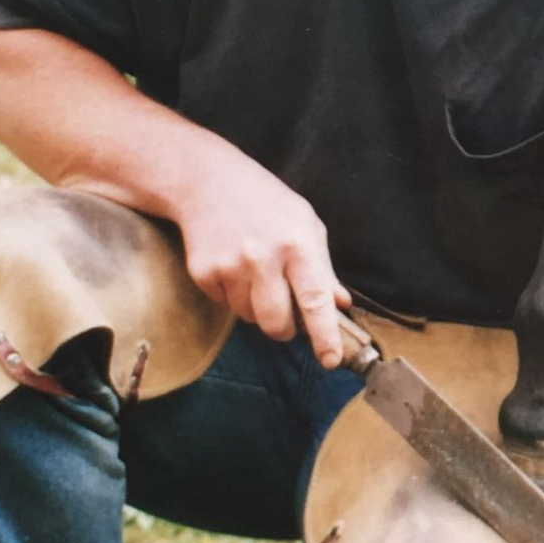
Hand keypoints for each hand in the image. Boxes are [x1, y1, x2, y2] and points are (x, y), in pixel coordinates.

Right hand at [174, 152, 350, 367]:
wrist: (208, 181)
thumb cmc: (266, 202)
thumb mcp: (306, 223)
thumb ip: (324, 268)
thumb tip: (340, 305)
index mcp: (298, 244)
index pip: (316, 300)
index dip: (325, 335)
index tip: (331, 360)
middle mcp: (263, 257)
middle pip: (277, 323)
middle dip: (285, 330)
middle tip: (287, 319)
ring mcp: (230, 266)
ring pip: (250, 318)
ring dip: (257, 309)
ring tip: (256, 274)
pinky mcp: (203, 272)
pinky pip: (225, 306)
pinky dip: (233, 296)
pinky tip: (234, 267)